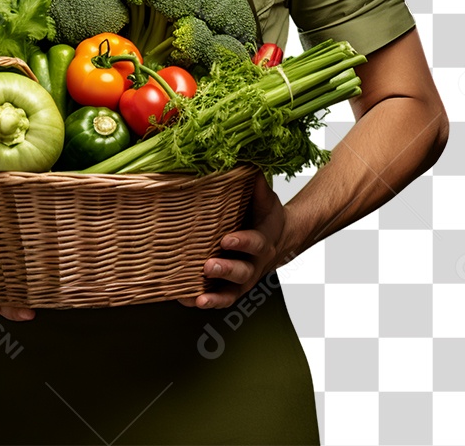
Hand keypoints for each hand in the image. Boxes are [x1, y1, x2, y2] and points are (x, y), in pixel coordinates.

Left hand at [179, 171, 289, 309]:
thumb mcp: (266, 199)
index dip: (242, 242)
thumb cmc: (265, 216)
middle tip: (208, 266)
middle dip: (226, 270)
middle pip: (242, 272)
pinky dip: (205, 302)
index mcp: (264, 240)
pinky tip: (186, 300)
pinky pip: (219, 299)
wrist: (278, 240)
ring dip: (215, 295)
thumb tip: (248, 163)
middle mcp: (254, 264)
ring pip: (231, 292)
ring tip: (199, 297)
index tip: (226, 239)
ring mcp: (243, 280)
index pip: (255, 243)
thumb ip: (257, 185)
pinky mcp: (231, 288)